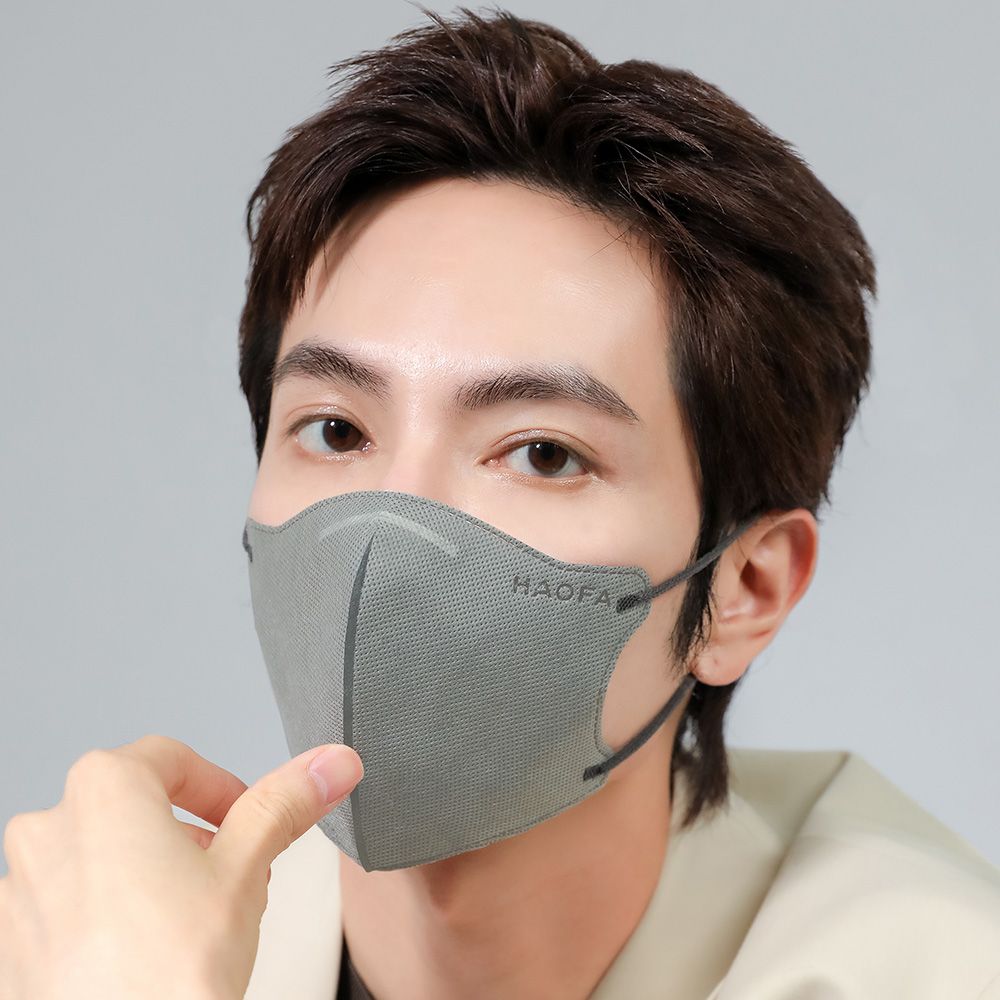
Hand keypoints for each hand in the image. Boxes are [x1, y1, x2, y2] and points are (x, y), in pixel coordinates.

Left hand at [0, 735, 362, 999]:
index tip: (245, 821)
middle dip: (190, 835)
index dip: (221, 789)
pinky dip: (108, 917)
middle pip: (135, 807)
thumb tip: (330, 763)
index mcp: (103, 790)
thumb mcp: (247, 869)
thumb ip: (286, 803)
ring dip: (148, 875)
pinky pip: (67, 909)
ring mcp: (19, 892)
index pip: (174, 758)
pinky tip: (145, 955)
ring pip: (100, 857)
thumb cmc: (170, 976)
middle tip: (228, 877)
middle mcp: (48, 829)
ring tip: (190, 922)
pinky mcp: (10, 946)